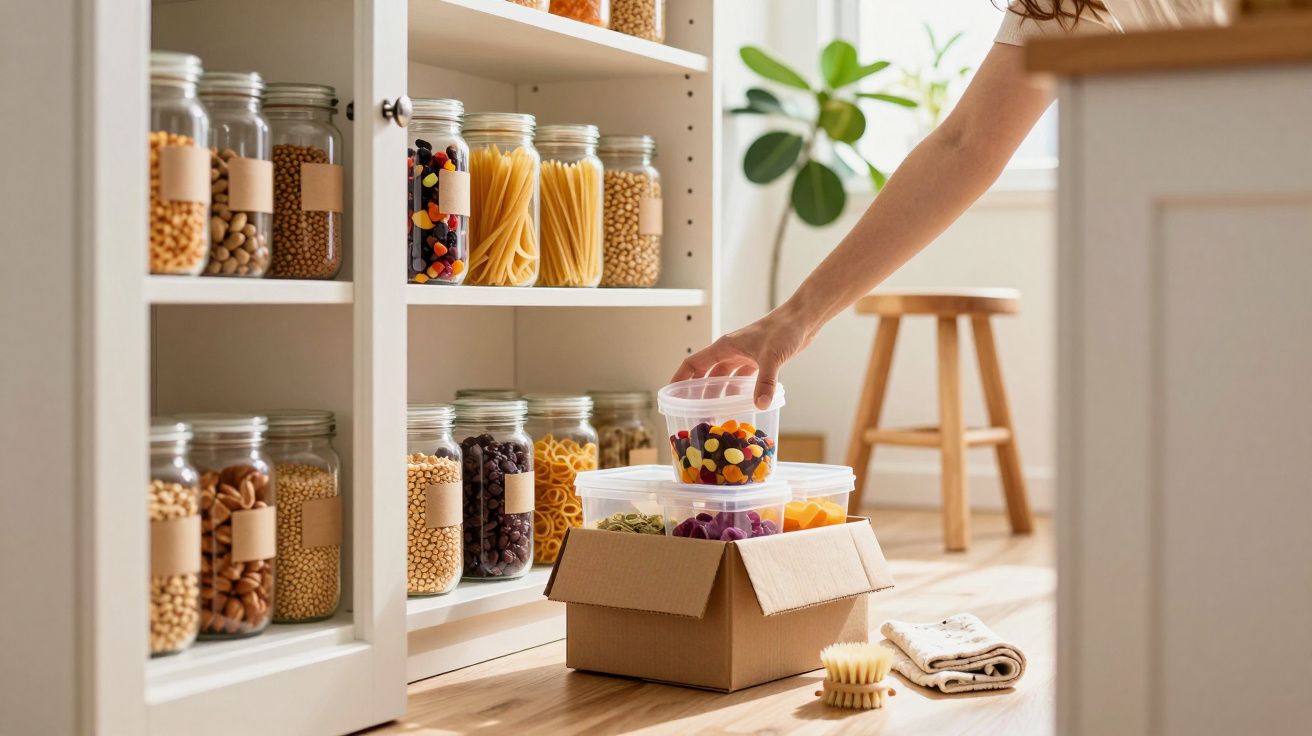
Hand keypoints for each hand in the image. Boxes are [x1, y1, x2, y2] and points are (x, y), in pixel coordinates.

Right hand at [672, 309, 813, 409]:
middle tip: (696, 414)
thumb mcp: (772, 357)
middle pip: (706, 375)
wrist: (802, 319)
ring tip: (714, 413)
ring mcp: (744, 356)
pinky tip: (739, 404)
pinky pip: (740, 379)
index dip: (680, 379)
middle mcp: (730, 352)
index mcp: (725, 347)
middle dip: (699, 394)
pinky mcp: (758, 361)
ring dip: (718, 395)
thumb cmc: (784, 329)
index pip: (693, 364)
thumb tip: (760, 405)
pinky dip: (737, 391)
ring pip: (724, 379)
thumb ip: (765, 382)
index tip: (671, 395)